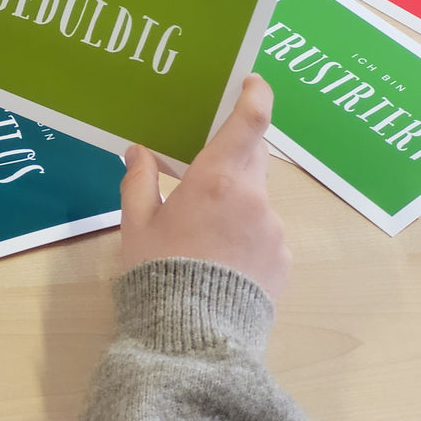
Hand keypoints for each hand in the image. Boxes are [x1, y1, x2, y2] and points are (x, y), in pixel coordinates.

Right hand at [120, 74, 289, 300]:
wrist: (193, 338)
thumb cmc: (159, 273)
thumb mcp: (137, 226)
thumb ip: (139, 182)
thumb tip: (138, 153)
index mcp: (216, 179)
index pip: (250, 120)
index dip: (254, 94)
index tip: (249, 82)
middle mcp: (254, 197)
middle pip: (252, 156)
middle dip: (230, 155)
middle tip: (201, 171)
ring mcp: (274, 230)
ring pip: (256, 198)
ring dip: (235, 201)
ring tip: (203, 235)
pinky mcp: (283, 259)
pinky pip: (265, 233)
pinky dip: (246, 235)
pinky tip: (220, 262)